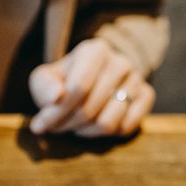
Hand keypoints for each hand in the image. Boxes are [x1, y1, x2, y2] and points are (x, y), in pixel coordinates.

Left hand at [28, 38, 155, 137]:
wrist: (89, 81)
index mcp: (95, 51)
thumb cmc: (62, 83)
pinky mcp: (146, 97)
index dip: (55, 113)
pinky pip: (125, 128)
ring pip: (107, 123)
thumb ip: (44, 86)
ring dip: (85, 131)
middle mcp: (120, 62)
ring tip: (76, 124)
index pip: (77, 88)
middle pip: (89, 110)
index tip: (40, 125)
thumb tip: (55, 97)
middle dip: (67, 125)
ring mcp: (136, 79)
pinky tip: (94, 125)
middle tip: (57, 126)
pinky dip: (105, 134)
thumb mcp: (44, 80)